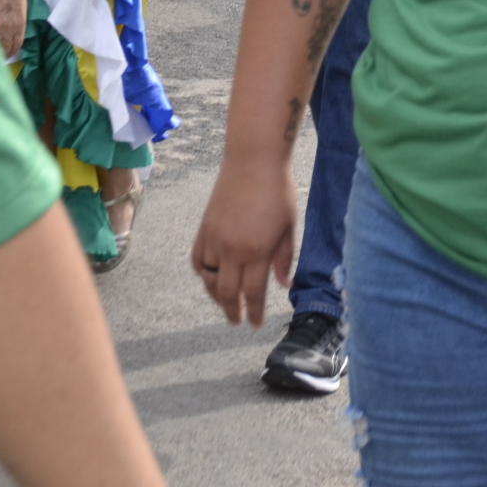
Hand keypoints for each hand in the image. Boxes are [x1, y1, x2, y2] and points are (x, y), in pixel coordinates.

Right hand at [191, 158, 298, 326]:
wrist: (253, 161)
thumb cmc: (277, 190)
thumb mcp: (289, 225)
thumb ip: (284, 257)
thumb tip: (283, 285)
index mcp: (257, 250)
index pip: (253, 293)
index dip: (254, 312)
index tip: (255, 325)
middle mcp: (233, 249)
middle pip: (228, 293)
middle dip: (233, 311)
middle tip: (237, 322)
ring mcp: (214, 239)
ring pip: (209, 280)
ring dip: (216, 296)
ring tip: (225, 304)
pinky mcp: (203, 229)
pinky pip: (198, 260)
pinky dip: (203, 273)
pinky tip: (211, 277)